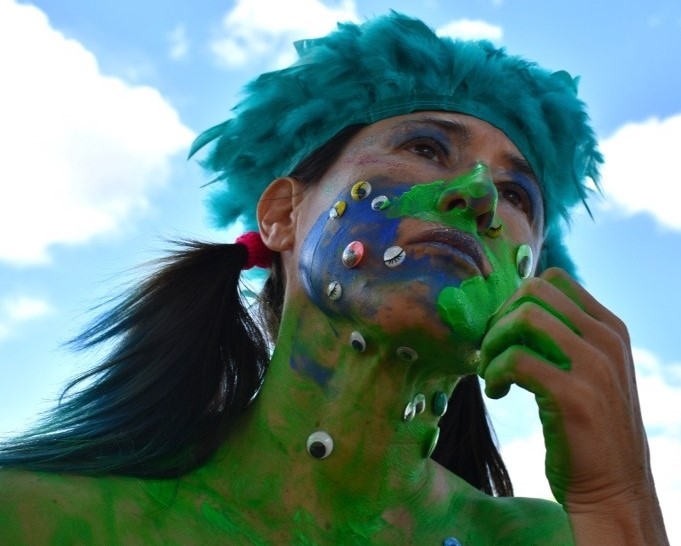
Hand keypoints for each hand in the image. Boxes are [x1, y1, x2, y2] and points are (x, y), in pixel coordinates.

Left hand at [478, 268, 666, 542]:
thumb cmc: (589, 430)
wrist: (613, 490)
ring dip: (493, 343)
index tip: (503, 333)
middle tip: (490, 351)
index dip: (515, 302)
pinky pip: (515, 359)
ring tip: (490, 372)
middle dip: (500, 318)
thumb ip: (564, 339)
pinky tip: (497, 392)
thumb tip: (510, 314)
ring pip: (524, 317)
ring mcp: (594, 366)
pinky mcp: (573, 395)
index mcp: (610, 329)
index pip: (554, 282)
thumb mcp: (590, 373)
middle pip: (535, 292)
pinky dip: (494, 372)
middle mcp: (606, 340)